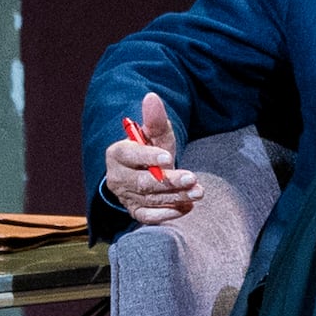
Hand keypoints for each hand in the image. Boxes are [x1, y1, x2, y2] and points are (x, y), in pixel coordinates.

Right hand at [105, 91, 199, 223]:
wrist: (147, 171)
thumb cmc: (152, 149)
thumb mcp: (155, 134)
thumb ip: (155, 119)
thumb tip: (152, 97)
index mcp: (117, 153)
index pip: (130, 155)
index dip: (148, 157)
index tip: (168, 157)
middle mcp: (117, 177)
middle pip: (142, 182)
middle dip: (169, 181)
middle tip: (192, 179)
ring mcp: (125, 197)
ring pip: (149, 200)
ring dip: (175, 197)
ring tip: (197, 192)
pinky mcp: (135, 212)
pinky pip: (148, 217)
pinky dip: (167, 214)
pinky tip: (186, 207)